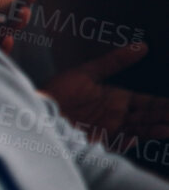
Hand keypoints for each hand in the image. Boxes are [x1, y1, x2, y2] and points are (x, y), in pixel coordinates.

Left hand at [43, 42, 168, 142]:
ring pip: (139, 130)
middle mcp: (117, 116)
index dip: (164, 104)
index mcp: (117, 99)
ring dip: (156, 129)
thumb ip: (114, 61)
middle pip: (148, 117)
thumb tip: (142, 46)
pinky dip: (130, 141)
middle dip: (165, 116)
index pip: (148, 103)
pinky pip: (118, 142)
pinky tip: (142, 137)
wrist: (34, 110)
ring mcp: (108, 130)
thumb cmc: (57, 91)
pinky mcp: (97, 141)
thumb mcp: (86, 73)